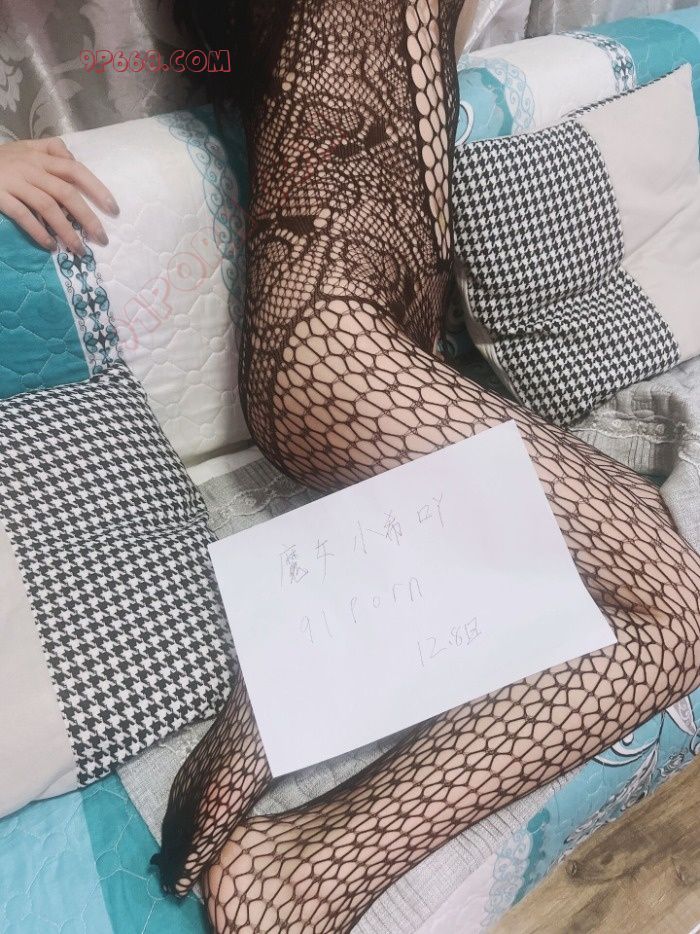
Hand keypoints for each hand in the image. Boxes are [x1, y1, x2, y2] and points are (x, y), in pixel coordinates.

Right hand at [0, 137, 118, 251]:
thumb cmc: (1, 159)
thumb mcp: (25, 147)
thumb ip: (50, 151)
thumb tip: (74, 159)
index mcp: (40, 156)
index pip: (75, 170)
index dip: (97, 189)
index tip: (113, 209)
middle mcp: (30, 168)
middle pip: (66, 192)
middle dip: (87, 217)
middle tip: (101, 238)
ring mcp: (15, 181)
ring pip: (48, 207)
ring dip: (67, 231)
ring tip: (79, 249)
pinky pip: (23, 215)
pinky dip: (39, 232)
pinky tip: (50, 245)